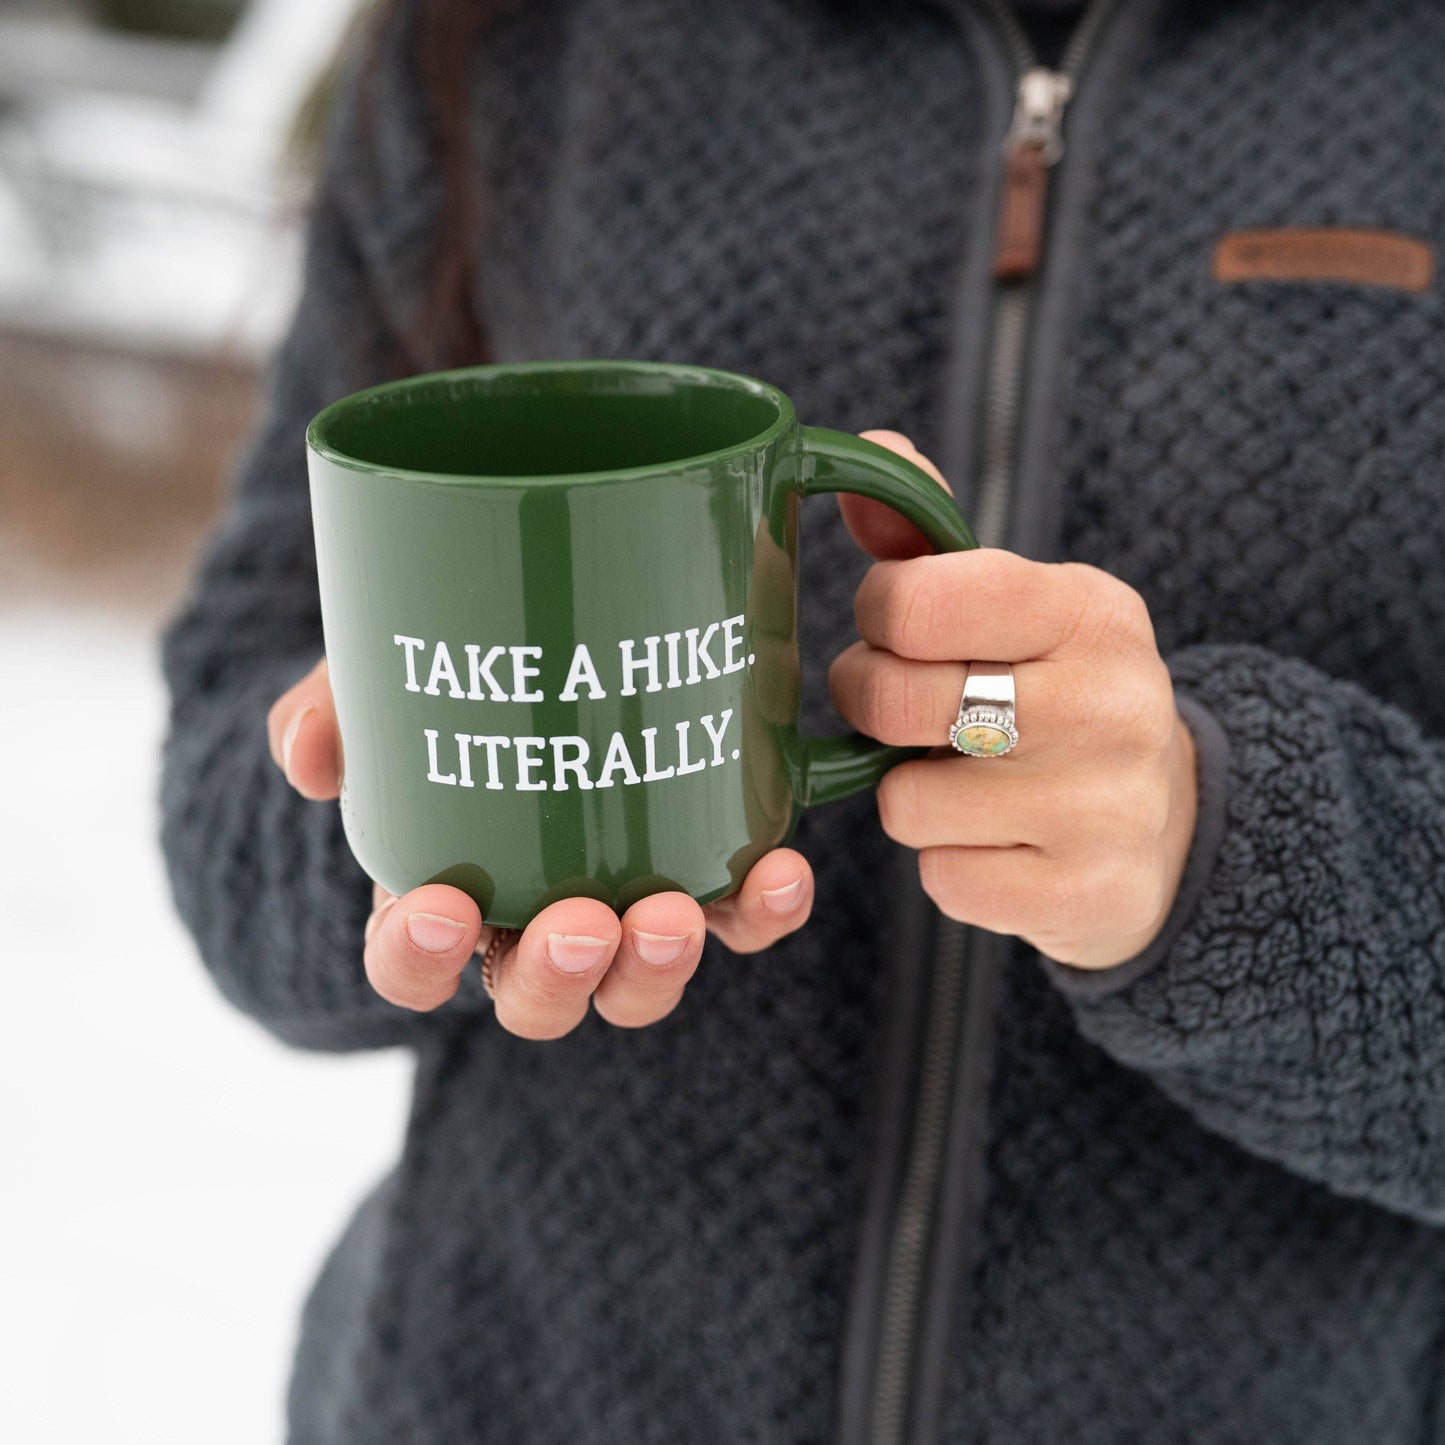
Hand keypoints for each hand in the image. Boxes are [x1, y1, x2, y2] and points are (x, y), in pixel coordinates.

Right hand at [266, 661, 813, 1037]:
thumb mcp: (386, 673)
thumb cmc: (462, 673)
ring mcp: (623, 905)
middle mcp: (534, 917)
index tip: (439, 908)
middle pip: (537, 998)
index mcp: (444, 887)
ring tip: (677, 914)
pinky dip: (762, 910)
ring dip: (657, 967)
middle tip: (584, 922)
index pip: (412, 964)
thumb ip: (339, 702)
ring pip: (636, 983)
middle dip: (559, 978)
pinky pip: (739, 921)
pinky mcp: (706, 873)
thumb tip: (307, 756)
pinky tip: (780, 870)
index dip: (418, 960)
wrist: (567, 640)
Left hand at [828, 432, 1197, 970]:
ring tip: (971, 783)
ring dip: (913, 797)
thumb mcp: (1019, 606)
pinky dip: (950, 866)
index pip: (917, 598)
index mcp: (1089, 609)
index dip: (878, 618)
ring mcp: (1107, 807)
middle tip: (903, 710)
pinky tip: (1000, 844)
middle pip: (896, 700)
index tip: (897, 630)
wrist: (1168, 825)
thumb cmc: (1058, 693)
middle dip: (873, 705)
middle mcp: (1111, 702)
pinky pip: (941, 881)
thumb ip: (928, 539)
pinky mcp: (1089, 894)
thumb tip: (866, 448)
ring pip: (904, 803)